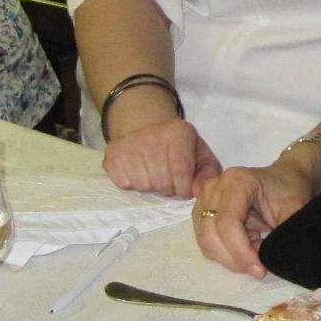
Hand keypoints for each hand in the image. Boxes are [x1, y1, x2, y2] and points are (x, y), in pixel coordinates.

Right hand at [100, 118, 221, 198]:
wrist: (146, 127)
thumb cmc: (179, 147)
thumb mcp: (200, 155)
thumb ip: (207, 174)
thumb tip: (199, 192)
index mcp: (178, 132)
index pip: (181, 172)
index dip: (184, 188)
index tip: (184, 188)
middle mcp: (152, 134)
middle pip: (161, 181)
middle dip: (168, 189)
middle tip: (168, 182)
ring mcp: (129, 144)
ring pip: (143, 185)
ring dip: (151, 188)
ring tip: (154, 176)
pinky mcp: (112, 154)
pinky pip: (124, 184)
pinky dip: (132, 184)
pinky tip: (138, 173)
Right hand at [191, 159, 313, 275]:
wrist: (283, 180)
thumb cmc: (289, 190)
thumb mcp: (295, 210)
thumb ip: (285, 235)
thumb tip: (280, 262)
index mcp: (237, 181)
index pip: (228, 222)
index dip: (241, 251)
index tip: (259, 269)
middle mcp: (214, 188)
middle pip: (211, 235)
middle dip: (235, 259)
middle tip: (260, 267)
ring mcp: (204, 201)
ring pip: (206, 243)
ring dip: (231, 258)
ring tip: (256, 252)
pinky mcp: (202, 215)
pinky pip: (208, 244)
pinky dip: (227, 254)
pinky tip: (247, 248)